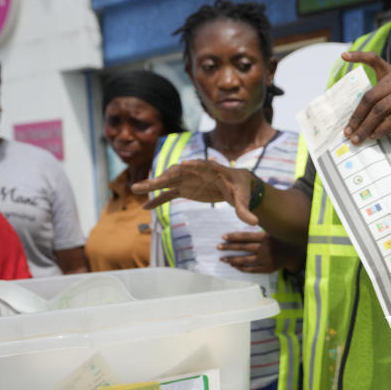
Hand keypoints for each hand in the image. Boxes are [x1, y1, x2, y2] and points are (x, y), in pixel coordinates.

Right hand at [135, 160, 259, 225]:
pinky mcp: (185, 189)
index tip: (182, 166)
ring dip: (152, 186)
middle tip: (147, 183)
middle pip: (176, 173)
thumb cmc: (241, 189)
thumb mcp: (244, 200)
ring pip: (167, 182)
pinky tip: (145, 207)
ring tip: (135, 190)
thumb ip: (245, 211)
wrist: (237, 185)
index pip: (200, 167)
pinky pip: (168, 194)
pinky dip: (158, 199)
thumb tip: (255, 223)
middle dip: (161, 178)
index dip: (191, 167)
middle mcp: (195, 173)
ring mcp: (188, 180)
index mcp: (211, 170)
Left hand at [219, 231, 275, 273]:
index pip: (245, 237)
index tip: (223, 237)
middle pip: (243, 248)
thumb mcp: (270, 233)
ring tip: (223, 258)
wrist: (293, 254)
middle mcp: (264, 248)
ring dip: (232, 259)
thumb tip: (240, 234)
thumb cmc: (279, 241)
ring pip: (245, 260)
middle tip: (218, 247)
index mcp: (265, 237)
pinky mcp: (267, 268)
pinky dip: (241, 268)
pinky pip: (251, 269)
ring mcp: (265, 259)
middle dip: (229, 247)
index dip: (233, 237)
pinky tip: (234, 265)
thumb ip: (257, 234)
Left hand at [342, 51, 390, 143]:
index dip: (359, 56)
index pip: (374, 59)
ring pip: (380, 109)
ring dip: (366, 127)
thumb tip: (351, 124)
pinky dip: (382, 130)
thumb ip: (373, 107)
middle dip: (357, 117)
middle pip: (371, 96)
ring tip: (358, 139)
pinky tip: (375, 137)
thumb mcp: (387, 108)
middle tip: (348, 133)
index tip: (343, 56)